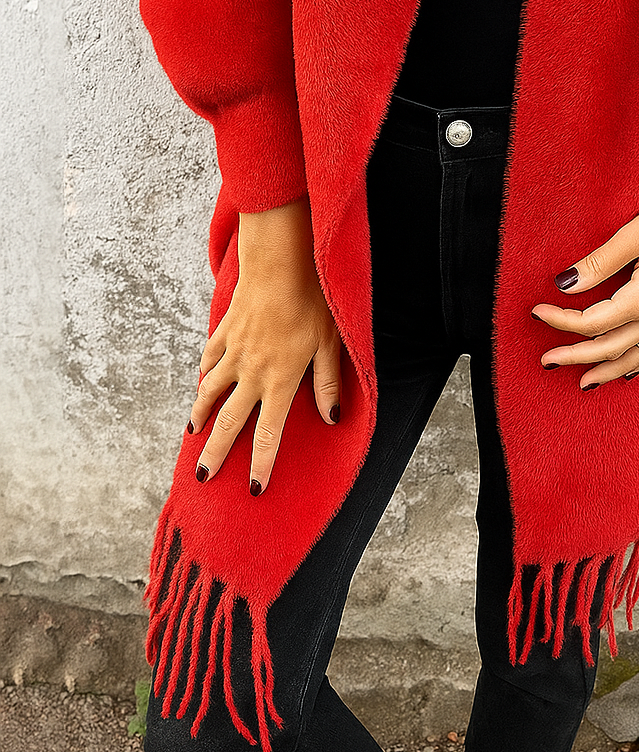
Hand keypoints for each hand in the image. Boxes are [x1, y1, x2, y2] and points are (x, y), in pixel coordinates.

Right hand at [189, 198, 341, 493]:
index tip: (253, 489)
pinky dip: (203, 376)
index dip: (261, 464)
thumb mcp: (330, 344)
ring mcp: (234, 352)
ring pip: (210, 391)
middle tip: (203, 475)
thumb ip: (328, 383)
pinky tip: (200, 383)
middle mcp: (252, 372)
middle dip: (216, 452)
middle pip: (230, 421)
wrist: (278, 261)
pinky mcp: (225, 332)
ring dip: (201, 415)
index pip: (269, 433)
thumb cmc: (312, 300)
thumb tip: (332, 418)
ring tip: (193, 434)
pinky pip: (210, 360)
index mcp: (280, 380)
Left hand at [531, 164, 638, 389]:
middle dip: (574, 356)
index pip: (591, 322)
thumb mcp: (636, 233)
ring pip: (634, 358)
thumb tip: (564, 284)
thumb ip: (599, 263)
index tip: (537, 312)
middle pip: (608, 348)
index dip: (560, 321)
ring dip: (605, 372)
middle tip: (546, 360)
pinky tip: (627, 372)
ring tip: (581, 382)